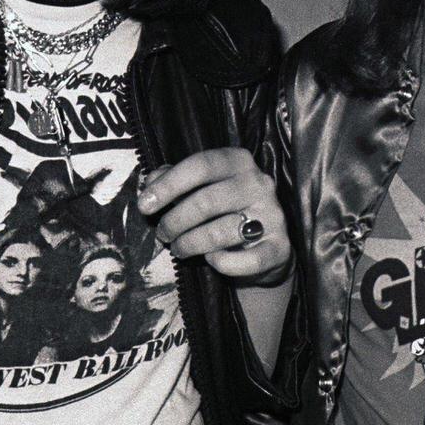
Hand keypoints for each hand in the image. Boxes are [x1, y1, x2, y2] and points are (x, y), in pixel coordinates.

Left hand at [136, 147, 289, 280]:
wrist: (264, 249)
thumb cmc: (224, 212)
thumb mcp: (201, 189)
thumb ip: (175, 180)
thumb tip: (150, 181)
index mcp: (238, 161)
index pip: (201, 164)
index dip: (168, 185)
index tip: (145, 205)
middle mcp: (259, 183)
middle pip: (207, 200)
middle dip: (175, 221)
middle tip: (162, 234)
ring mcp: (273, 215)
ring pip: (222, 231)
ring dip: (191, 243)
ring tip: (178, 249)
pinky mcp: (279, 247)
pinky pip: (246, 260)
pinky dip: (223, 263)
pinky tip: (211, 259)